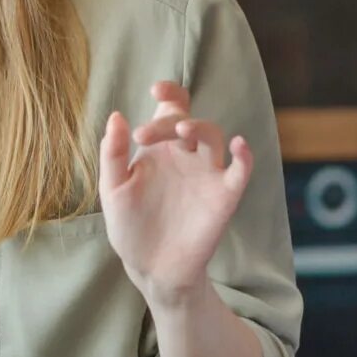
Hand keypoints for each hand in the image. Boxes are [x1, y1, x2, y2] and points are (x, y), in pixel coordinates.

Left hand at [98, 82, 253, 311]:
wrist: (150, 267)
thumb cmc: (130, 225)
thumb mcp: (113, 189)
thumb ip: (112, 153)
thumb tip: (117, 115)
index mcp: (159, 147)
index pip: (170, 109)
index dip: (169, 94)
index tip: (156, 89)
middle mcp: (185, 155)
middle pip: (188, 120)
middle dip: (169, 120)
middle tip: (143, 136)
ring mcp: (207, 174)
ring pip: (214, 136)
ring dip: (201, 128)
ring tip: (183, 130)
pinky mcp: (224, 196)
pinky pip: (241, 170)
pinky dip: (245, 156)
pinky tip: (239, 145)